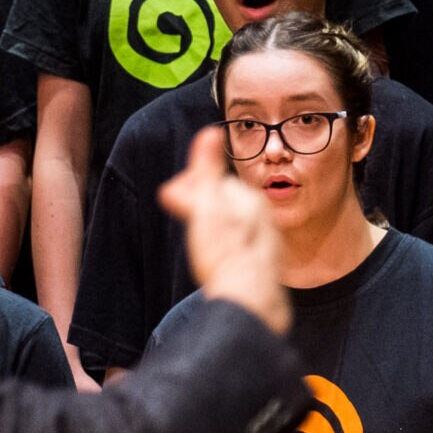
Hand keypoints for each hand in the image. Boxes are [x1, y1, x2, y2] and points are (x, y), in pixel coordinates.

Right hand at [159, 131, 287, 336]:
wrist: (249, 301)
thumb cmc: (225, 253)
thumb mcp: (207, 205)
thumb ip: (207, 169)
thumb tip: (211, 130)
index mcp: (249, 199)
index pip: (211, 181)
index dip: (185, 188)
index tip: (168, 200)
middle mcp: (262, 217)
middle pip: (222, 202)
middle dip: (196, 206)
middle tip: (179, 215)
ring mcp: (264, 242)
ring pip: (230, 224)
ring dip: (209, 228)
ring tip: (197, 243)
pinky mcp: (262, 266)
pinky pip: (238, 246)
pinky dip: (223, 248)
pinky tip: (216, 261)